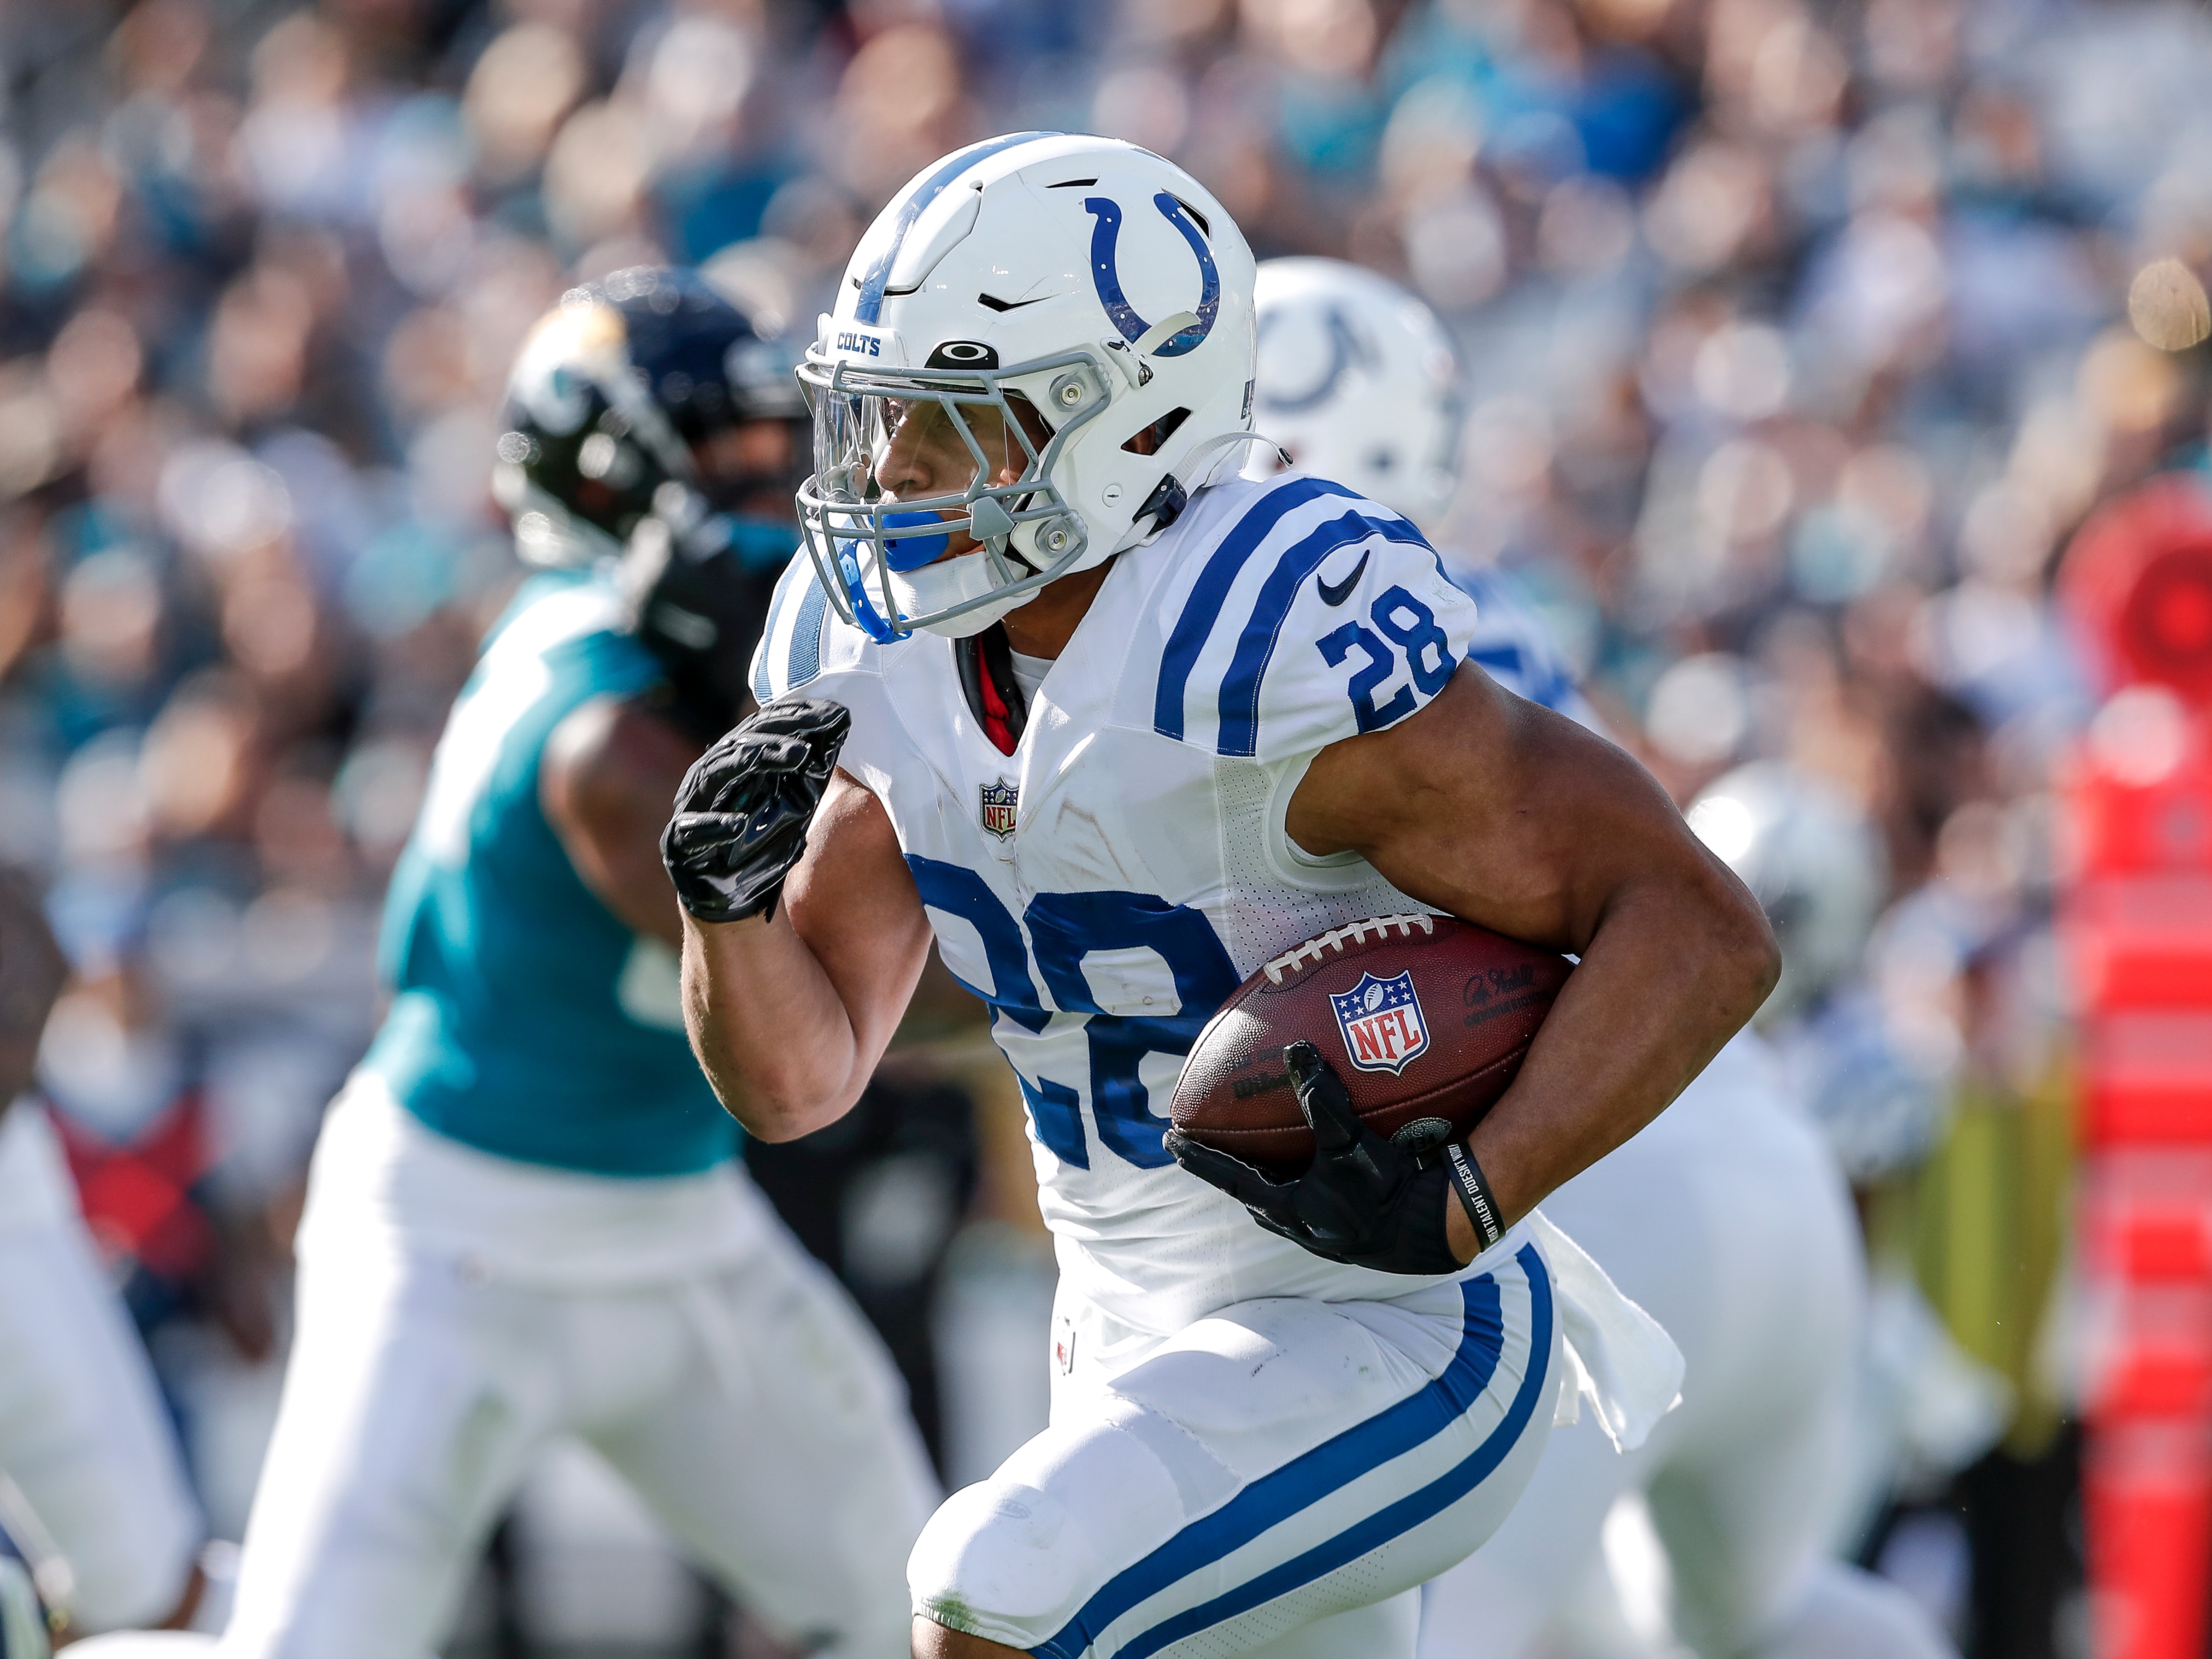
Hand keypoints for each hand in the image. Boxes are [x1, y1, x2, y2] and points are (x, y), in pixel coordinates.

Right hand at [660, 697, 850, 923]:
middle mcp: (709, 777)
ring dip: (757, 761)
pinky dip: (715, 826)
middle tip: (817, 733)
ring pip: (716, 773)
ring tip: (797, 755)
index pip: (761, 727)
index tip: (835, 712)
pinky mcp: (679, 844)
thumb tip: (841, 721)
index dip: (795, 715)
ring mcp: (691, 808)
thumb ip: (808, 766)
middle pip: (740, 744)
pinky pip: (691, 831)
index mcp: (733, 761)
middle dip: (779, 736)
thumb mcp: (793, 800)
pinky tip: (740, 826)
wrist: (730, 894)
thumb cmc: (763, 840)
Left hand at [1165, 1040, 1463, 1274]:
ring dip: (1266, 1180)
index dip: (1198, 1157)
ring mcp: (1324, 1235)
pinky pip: (1312, 1205)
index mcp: (1287, 1208)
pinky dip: (1302, 1184)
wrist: (1432, 1232)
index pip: (1228, 1176)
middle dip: (1231, 1171)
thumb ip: (1322, 1098)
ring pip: (1280, 1204)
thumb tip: (1296, 1050)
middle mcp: (1299, 1226)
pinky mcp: (1348, 1234)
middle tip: (1209, 1148)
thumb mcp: (1349, 1141)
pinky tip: (1318, 1172)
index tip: (1169, 1140)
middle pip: (1251, 1194)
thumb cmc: (1386, 1191)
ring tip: (1259, 1158)